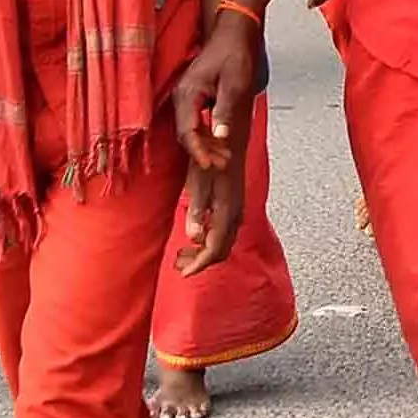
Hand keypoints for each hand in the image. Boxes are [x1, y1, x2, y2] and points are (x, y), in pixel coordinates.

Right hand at [173, 19, 266, 170]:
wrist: (232, 34)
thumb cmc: (233, 54)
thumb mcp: (234, 84)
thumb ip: (224, 111)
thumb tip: (220, 136)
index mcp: (187, 93)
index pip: (187, 131)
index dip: (198, 151)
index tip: (209, 165)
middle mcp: (181, 96)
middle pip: (186, 133)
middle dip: (203, 151)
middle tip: (222, 163)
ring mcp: (185, 96)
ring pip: (190, 129)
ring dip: (205, 145)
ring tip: (224, 157)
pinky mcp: (193, 97)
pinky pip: (195, 121)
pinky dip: (206, 134)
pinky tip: (219, 143)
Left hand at [175, 159, 240, 276]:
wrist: (232, 143)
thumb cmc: (211, 161)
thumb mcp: (199, 184)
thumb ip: (196, 211)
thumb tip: (193, 237)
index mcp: (226, 214)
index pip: (214, 249)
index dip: (199, 264)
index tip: (183, 273)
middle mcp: (235, 216)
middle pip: (222, 250)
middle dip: (201, 262)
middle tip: (180, 265)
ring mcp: (237, 212)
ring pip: (224, 243)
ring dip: (204, 253)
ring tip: (183, 255)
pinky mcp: (234, 207)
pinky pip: (225, 234)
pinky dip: (210, 242)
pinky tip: (197, 237)